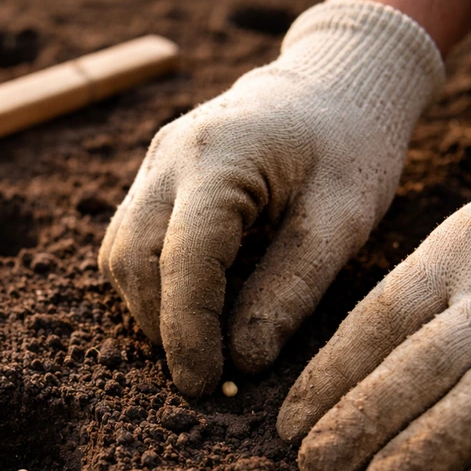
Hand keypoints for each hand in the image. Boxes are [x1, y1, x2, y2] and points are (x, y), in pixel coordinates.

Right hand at [98, 2, 443, 395]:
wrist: (334, 85)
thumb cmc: (350, 147)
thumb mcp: (343, 219)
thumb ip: (292, 289)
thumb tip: (243, 362)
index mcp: (218, 158)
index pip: (183, 259)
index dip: (188, 331)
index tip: (204, 385)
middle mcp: (168, 158)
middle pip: (133, 260)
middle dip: (162, 327)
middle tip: (204, 377)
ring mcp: (153, 165)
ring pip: (120, 255)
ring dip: (150, 310)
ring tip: (197, 347)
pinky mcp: (153, 179)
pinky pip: (129, 242)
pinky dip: (150, 286)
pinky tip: (189, 310)